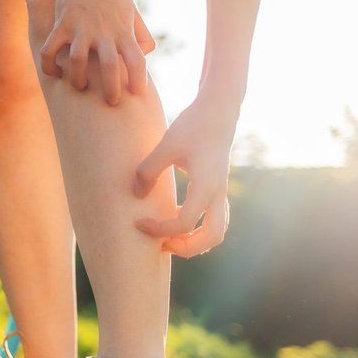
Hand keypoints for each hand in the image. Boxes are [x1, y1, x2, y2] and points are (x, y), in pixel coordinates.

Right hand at [39, 0, 156, 105]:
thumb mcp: (131, 9)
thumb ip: (140, 33)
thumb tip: (146, 53)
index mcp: (124, 30)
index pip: (137, 60)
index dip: (139, 80)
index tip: (137, 93)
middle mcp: (104, 32)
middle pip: (110, 68)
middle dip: (111, 90)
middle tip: (112, 102)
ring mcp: (81, 28)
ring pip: (78, 63)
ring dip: (78, 80)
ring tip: (80, 85)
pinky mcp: (61, 24)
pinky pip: (51, 51)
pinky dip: (49, 66)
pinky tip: (54, 72)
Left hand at [132, 93, 239, 256]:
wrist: (219, 110)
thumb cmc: (193, 125)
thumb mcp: (165, 145)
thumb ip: (148, 171)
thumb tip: (136, 195)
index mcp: (206, 186)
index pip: (184, 223)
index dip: (159, 229)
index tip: (138, 222)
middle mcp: (217, 193)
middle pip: (211, 238)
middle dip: (186, 247)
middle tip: (161, 243)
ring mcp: (221, 192)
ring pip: (217, 231)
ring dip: (195, 241)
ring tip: (169, 236)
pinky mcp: (218, 188)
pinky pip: (215, 219)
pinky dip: (198, 228)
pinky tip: (175, 217)